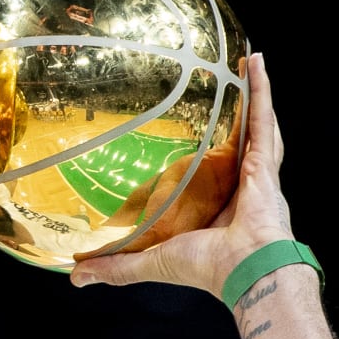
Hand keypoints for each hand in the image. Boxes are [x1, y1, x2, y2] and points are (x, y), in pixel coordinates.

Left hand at [70, 53, 291, 298]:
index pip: (212, 174)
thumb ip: (115, 266)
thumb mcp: (149, 261)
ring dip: (251, 93)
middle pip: (238, 144)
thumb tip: (75, 276)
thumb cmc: (207, 268)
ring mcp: (255, 171)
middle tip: (228, 89)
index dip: (209, 158)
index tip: (198, 142)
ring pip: (255, 125)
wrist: (245, 269)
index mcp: (218, 207)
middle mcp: (240, 186)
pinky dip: (261, 90)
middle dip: (237, 117)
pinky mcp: (263, 160)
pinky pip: (261, 117)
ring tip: (247, 65)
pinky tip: (256, 63)